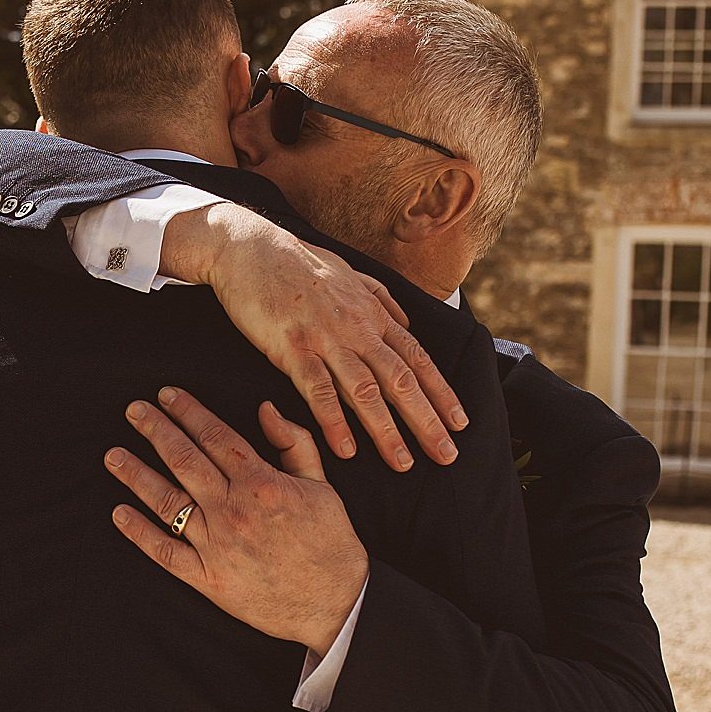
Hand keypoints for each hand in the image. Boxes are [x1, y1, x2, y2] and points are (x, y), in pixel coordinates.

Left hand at [105, 386, 368, 656]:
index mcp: (262, 482)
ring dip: (136, 475)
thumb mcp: (322, 485)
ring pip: (168, 502)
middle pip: (184, 460)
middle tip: (133, 411)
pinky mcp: (209, 579)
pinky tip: (120, 513)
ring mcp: (217, 545)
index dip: (187, 412)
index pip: (215, 436)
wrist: (336, 603)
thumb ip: (294, 443)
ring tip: (113, 455)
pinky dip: (140, 533)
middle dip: (156, 430)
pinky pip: (166, 553)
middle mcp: (234, 510)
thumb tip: (265, 409)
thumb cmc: (330, 542)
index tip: (166, 395)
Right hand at [161, 202, 465, 470]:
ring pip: (365, 390)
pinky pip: (318, 390)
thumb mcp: (350, 274)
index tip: (460, 422)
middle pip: (400, 380)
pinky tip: (346, 450)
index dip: (441, 392)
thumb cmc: (297, 263)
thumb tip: (408, 323)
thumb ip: (381, 299)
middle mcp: (357, 328)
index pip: (417, 358)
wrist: (250, 248)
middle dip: (427, 420)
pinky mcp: (292, 347)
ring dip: (386, 430)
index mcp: (372, 314)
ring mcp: (325, 338)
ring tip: (403, 463)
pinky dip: (333, 421)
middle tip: (447, 455)